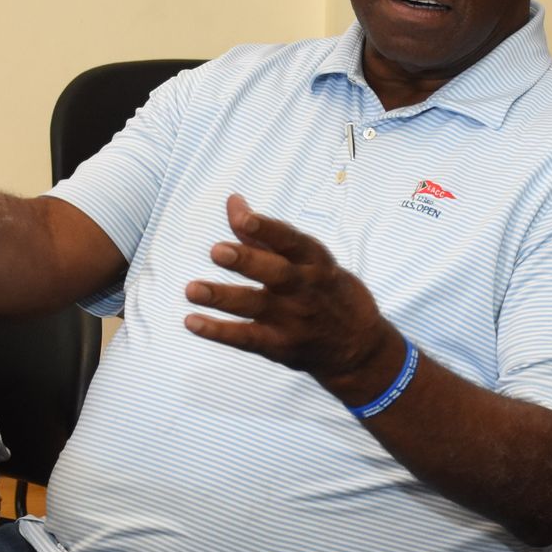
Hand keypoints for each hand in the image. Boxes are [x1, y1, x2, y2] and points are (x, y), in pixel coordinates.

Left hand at [183, 194, 397, 398]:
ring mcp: (293, 320)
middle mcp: (306, 289)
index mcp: (315, 263)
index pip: (292, 242)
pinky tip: (192, 322)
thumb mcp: (311, 261)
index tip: (242, 217)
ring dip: (223, 298)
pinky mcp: (280, 346)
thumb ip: (266, 234)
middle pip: (276, 273)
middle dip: (246, 261)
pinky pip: (247, 339)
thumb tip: (233, 203)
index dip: (267, 229)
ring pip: (256, 306)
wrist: (359, 348)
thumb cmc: (328, 292)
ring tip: (192, 289)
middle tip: (216, 251)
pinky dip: (219, 332)